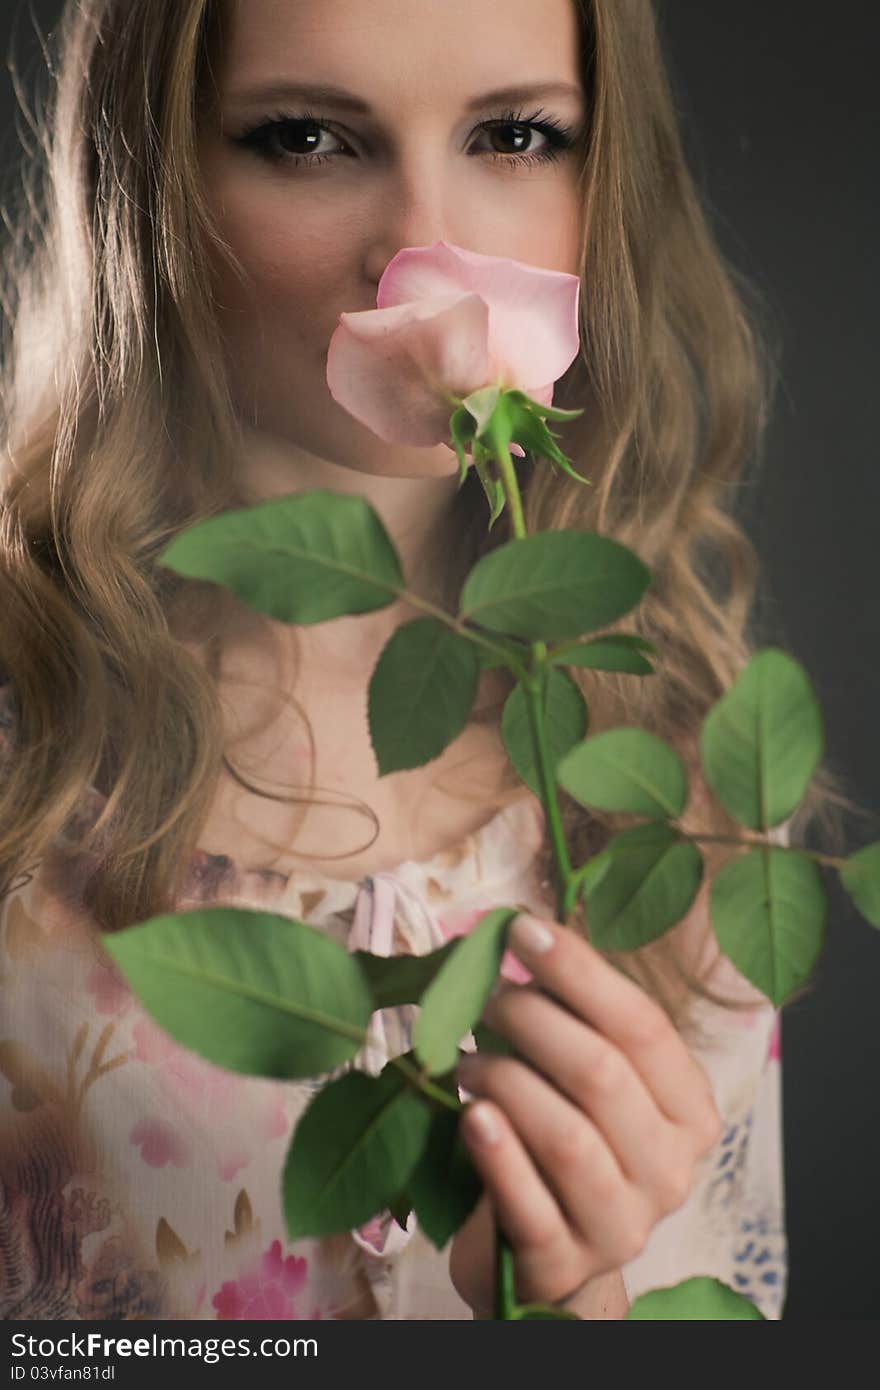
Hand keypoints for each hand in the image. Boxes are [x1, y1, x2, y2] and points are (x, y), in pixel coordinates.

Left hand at [448, 913, 722, 1316]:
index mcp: (690, 1111)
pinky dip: (498, 1154)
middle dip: (532, 1019)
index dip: (578, 971)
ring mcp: (622, 1226)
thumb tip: (519, 933)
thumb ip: (573, 1016)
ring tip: (466, 1060)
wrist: (547, 1252)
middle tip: (481, 996)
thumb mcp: (586, 1076)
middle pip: (602, 1073)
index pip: (643, 1026)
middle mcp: (670, 1170)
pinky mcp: (563, 1265)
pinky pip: (530, 1204)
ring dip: (506, 1080)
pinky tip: (472, 1116)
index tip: (518, 929)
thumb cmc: (565, 1135)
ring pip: (567, 1137)